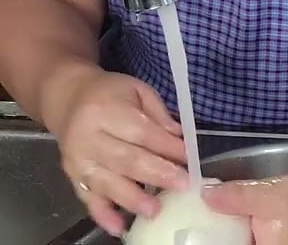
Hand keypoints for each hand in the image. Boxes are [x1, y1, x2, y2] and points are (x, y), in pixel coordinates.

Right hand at [47, 68, 188, 235]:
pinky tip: (119, 226)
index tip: (190, 158)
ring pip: (106, 183)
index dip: (167, 147)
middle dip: (156, 174)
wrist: (67, 99)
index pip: (141, 132)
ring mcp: (77, 160)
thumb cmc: (109, 93)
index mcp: (105, 111)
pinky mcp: (72, 177)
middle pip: (125, 159)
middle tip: (182, 186)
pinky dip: (103, 214)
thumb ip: (159, 114)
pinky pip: (87, 198)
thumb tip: (180, 137)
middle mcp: (87, 137)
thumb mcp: (138, 90)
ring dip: (131, 199)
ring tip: (154, 210)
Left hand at [203, 171, 287, 244]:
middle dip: (218, 239)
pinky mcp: (266, 242)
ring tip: (204, 227)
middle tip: (198, 230)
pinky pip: (242, 241)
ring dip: (224, 237)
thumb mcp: (265, 195)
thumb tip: (203, 194)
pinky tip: (220, 224)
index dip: (217, 243)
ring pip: (237, 244)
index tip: (196, 237)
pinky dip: (231, 235)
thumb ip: (234, 197)